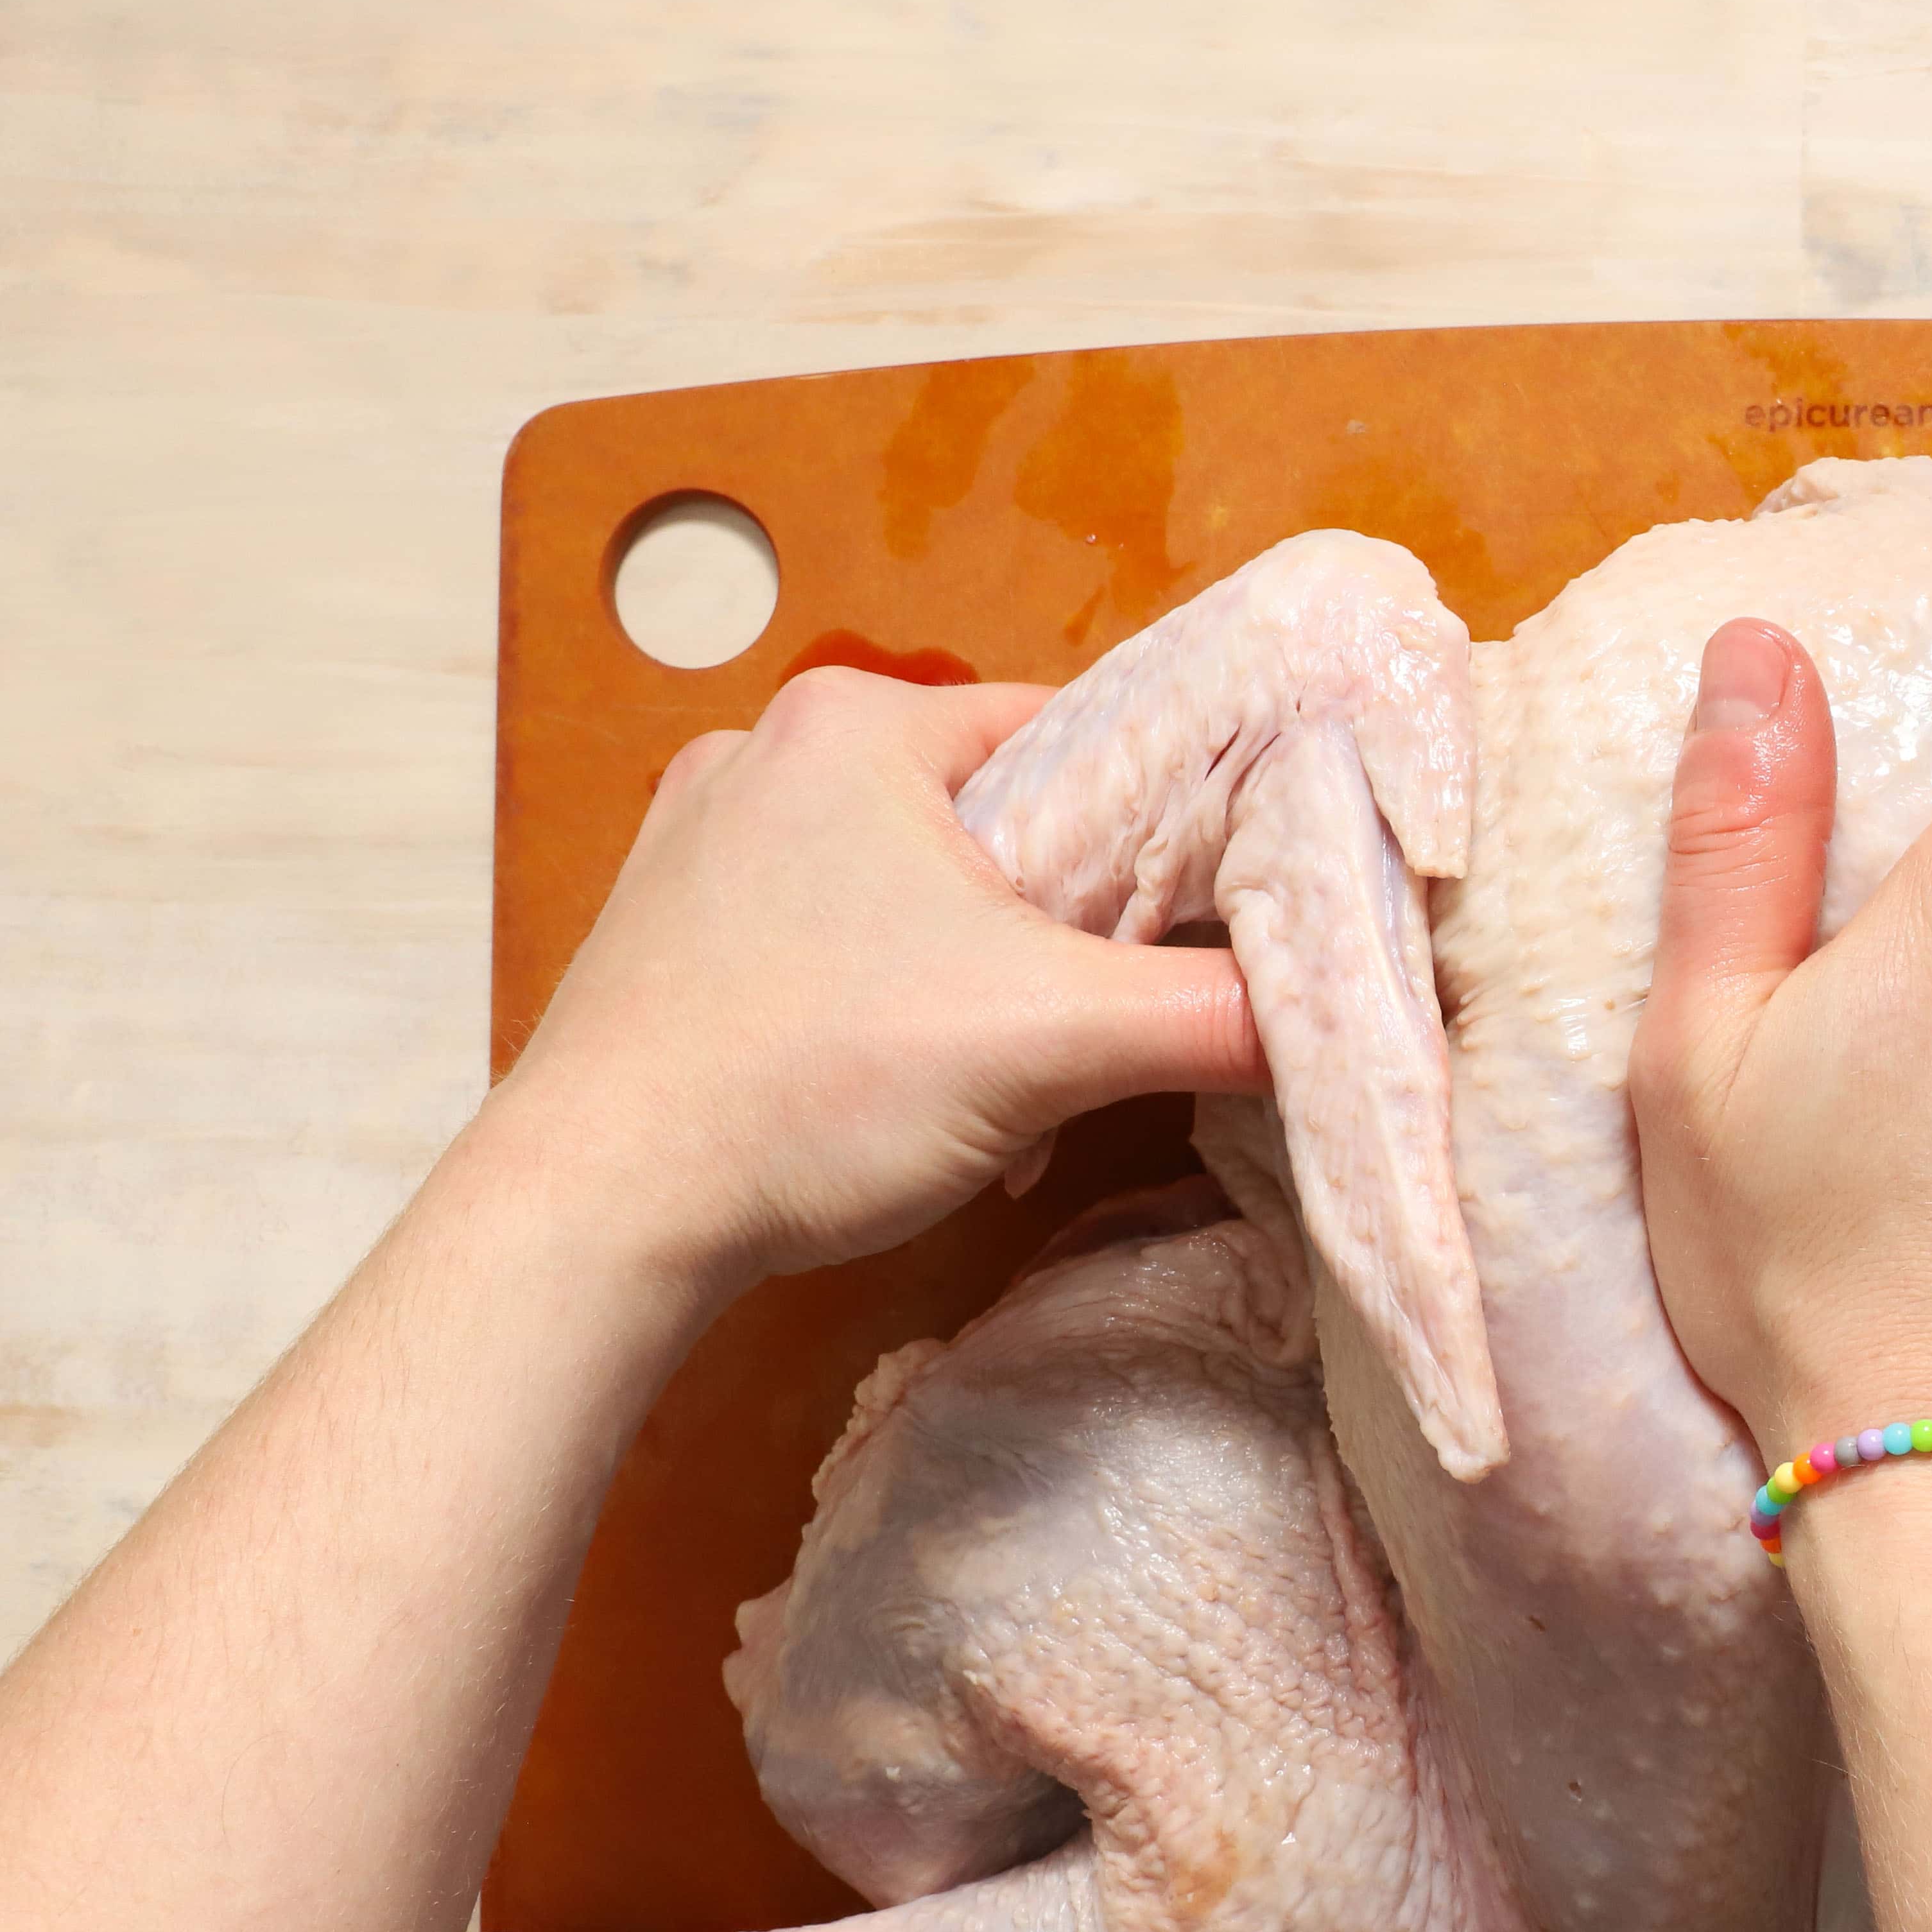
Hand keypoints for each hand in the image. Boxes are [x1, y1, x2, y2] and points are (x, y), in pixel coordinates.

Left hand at [486, 667, 1266, 1294]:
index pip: (1079, 735)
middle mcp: (770, 753)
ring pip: (916, 885)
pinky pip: (833, 938)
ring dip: (980, 971)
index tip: (1205, 921)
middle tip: (1101, 1015)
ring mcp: (705, 843)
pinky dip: (890, 1000)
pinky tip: (899, 1082)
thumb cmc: (810, 1085)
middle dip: (1065, 919)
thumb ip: (1214, 1017)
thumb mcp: (1055, 1041)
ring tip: (1001, 1064)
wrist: (600, 1209)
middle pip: (1000, 817)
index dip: (1163, 830)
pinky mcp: (672, 934)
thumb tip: (1331, 1022)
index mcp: (860, 722)